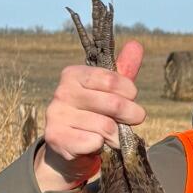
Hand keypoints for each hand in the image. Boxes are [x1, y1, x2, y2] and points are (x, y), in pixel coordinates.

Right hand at [33, 39, 145, 192]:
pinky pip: (93, 142)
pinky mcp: (56, 137)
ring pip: (106, 126)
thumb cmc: (95, 114)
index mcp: (73, 74)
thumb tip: (136, 45)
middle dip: (131, 115)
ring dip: (116, 136)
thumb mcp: (110, 91)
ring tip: (112, 136)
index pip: (112, 79)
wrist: (71, 147)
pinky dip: (101, 146)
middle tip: (134, 120)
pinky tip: (94, 144)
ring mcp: (56, 115)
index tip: (132, 98)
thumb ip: (123, 70)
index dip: (130, 92)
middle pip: (114, 104)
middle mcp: (61, 92)